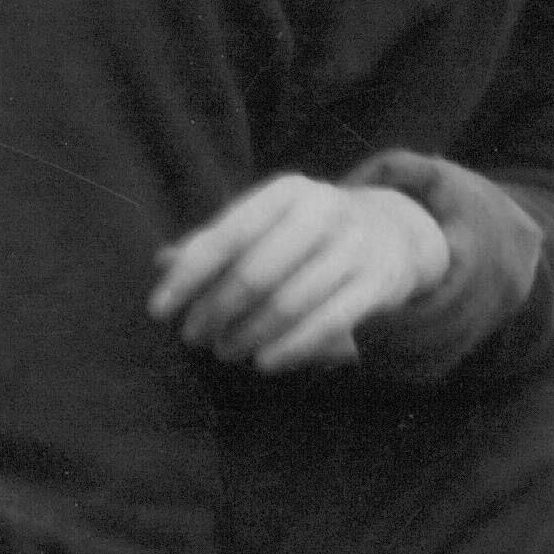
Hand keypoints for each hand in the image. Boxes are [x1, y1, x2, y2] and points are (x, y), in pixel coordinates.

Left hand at [149, 173, 453, 375]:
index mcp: (289, 191)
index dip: (188, 276)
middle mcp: (326, 211)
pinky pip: (328, 324)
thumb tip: (163, 264)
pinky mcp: (379, 284)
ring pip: (290, 303)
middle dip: (216, 312)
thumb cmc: (307, 235)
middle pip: (256, 273)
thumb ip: (215, 243)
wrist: (393, 235)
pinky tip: (265, 362)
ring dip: (249, 336)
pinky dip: (291, 349)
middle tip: (193, 338)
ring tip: (225, 351)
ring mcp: (357, 247)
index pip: (227, 235)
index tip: (160, 311)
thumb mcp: (266, 224)